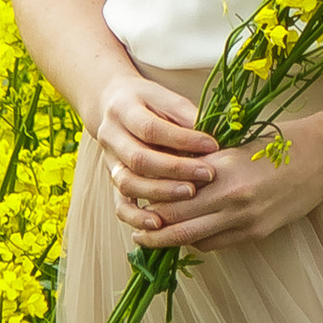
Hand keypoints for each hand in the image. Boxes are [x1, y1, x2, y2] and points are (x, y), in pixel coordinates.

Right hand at [93, 76, 219, 240]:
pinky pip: (120, 205)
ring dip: (160, 192)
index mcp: (123, 110)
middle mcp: (111, 136)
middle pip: (139, 158)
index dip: (183, 139)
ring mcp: (109, 161)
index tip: (212, 145)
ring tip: (190, 194)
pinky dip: (137, 217)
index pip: (152, 128)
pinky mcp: (113, 181)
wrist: (113, 104)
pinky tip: (158, 223)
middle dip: (176, 169)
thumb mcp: (166, 98)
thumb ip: (186, 116)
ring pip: (128, 183)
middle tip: (207, 174)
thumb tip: (212, 139)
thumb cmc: (149, 102)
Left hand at [149, 121, 322, 255]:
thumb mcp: (235, 146)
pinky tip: (191, 235)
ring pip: (195, 240)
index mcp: (222, 171)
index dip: (150, 202)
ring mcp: (246, 220)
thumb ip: (204, 164)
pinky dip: (200, 241)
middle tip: (137, 232)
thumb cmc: (278, 143)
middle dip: (153, 230)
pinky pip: (218, 244)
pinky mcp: (258, 233)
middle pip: (177, 223)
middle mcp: (231, 199)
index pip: (172, 194)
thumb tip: (169, 177)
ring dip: (173, 241)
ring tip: (156, 238)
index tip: (136, 200)